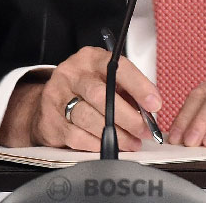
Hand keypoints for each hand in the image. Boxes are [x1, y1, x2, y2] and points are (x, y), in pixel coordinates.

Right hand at [0, 47, 160, 150]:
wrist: (50, 101)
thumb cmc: (88, 88)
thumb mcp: (108, 78)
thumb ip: (129, 90)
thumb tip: (151, 109)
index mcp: (91, 58)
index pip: (119, 68)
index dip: (140, 87)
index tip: (155, 104)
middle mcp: (72, 74)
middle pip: (102, 96)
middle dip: (129, 117)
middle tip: (145, 130)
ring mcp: (57, 97)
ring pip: (89, 119)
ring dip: (116, 135)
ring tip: (132, 142)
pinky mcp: (50, 122)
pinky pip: (77, 137)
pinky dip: (97, 144)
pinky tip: (110, 147)